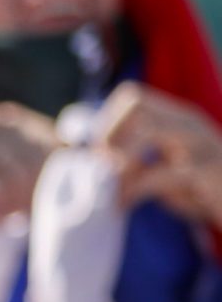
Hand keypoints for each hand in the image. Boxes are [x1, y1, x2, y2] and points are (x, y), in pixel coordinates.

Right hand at [0, 101, 58, 237]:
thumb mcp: (15, 175)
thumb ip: (44, 161)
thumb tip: (89, 159)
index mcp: (5, 116)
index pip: (55, 142)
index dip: (48, 174)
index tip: (27, 193)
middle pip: (41, 158)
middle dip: (28, 189)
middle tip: (6, 204)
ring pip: (22, 174)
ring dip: (9, 199)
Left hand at [103, 82, 221, 229]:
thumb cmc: (199, 190)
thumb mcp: (163, 170)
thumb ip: (134, 161)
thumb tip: (94, 160)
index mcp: (177, 119)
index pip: (132, 96)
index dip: (108, 122)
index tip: (100, 154)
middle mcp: (189, 123)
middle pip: (134, 103)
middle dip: (107, 134)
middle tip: (101, 168)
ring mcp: (201, 144)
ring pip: (147, 129)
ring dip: (119, 159)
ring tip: (111, 187)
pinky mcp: (208, 171)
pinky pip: (160, 172)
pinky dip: (132, 189)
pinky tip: (122, 205)